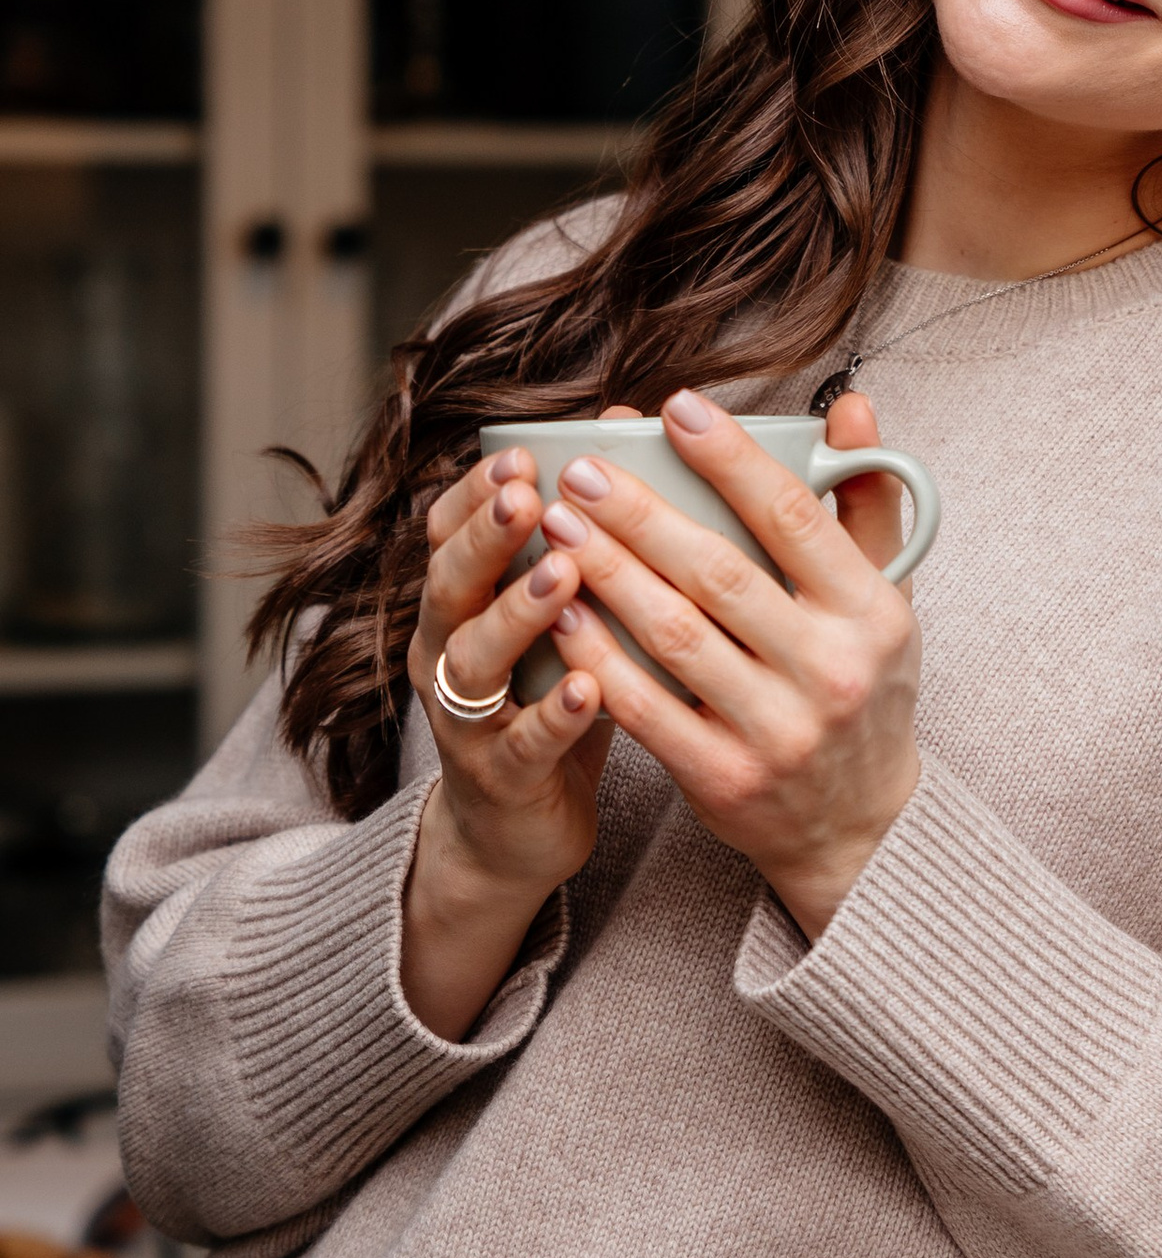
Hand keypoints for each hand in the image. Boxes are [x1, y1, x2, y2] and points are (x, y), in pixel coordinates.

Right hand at [402, 439, 615, 1040]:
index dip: (473, 493)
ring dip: (518, 614)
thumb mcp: (561, 612)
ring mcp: (465, 721)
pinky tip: (589, 688)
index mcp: (458, 604)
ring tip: (564, 574)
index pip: (445, 533)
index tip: (518, 452)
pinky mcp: (499, 780)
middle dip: (485, 537)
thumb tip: (620, 428)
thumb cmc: (552, 693)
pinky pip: (521, 745)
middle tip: (527, 495)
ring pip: (474, 660)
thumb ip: (580, 533)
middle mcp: (446, 653)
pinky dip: (553, 716)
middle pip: (447, 584)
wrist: (518, 830)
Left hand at [535, 388, 921, 941]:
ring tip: (556, 525)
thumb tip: (848, 406)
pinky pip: (646, 708)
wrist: (860, 824)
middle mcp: (831, 670)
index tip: (676, 408)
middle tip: (582, 471)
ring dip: (606, 573)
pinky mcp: (724, 778)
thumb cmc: (865, 687)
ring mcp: (776, 730)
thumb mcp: (887, 598)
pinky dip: (598, 657)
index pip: (794, 516)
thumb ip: (866, 500)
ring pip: (673, 635)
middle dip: (641, 514)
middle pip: (719, 573)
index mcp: (873, 612)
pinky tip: (561, 610)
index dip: (731, 458)